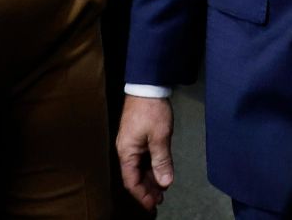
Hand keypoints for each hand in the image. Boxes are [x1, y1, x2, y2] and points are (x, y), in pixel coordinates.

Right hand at [117, 95, 174, 210]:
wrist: (147, 87)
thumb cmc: (151, 110)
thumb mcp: (160, 136)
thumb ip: (162, 160)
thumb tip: (165, 182)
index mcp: (127, 152)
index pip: (131, 181)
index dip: (142, 195)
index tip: (153, 205)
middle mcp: (126, 150)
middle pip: (135, 176)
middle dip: (147, 189)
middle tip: (160, 199)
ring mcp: (131, 144)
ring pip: (139, 167)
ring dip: (150, 178)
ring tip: (162, 188)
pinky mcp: (138, 137)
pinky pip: (143, 158)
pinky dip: (151, 166)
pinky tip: (160, 171)